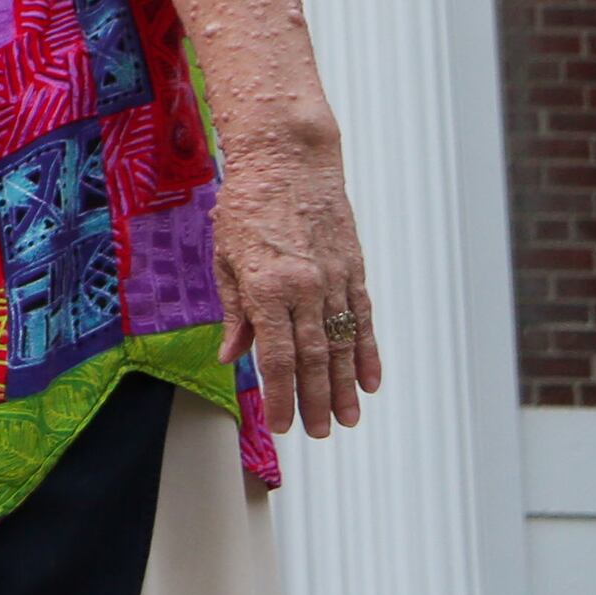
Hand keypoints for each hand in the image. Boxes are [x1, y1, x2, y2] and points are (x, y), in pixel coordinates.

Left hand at [210, 118, 379, 438]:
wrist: (289, 159)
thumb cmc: (246, 206)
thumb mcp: (225, 258)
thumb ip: (234, 312)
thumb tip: (233, 357)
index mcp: (266, 288)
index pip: (278, 357)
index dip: (281, 395)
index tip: (281, 425)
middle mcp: (305, 288)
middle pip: (314, 359)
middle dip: (315, 401)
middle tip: (318, 434)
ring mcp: (335, 279)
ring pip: (342, 344)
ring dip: (345, 386)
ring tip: (347, 420)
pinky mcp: (354, 269)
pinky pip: (361, 318)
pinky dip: (367, 352)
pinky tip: (370, 380)